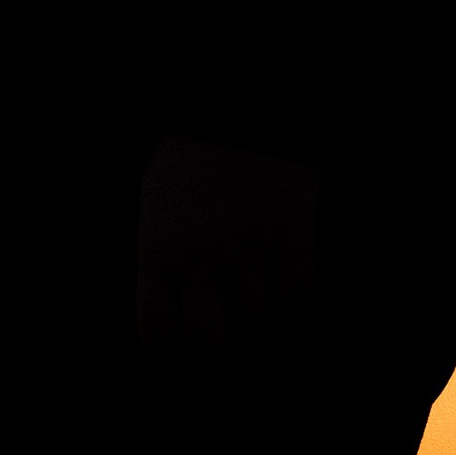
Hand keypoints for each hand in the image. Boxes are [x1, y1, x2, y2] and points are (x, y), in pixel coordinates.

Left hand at [136, 134, 321, 364]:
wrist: (233, 105)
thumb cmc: (187, 164)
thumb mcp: (153, 209)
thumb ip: (161, 263)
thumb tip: (174, 322)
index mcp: (158, 248)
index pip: (157, 329)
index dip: (171, 349)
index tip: (183, 346)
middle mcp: (200, 252)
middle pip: (209, 340)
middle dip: (217, 350)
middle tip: (226, 342)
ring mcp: (249, 242)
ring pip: (259, 322)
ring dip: (260, 321)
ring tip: (259, 307)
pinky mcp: (294, 229)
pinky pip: (301, 295)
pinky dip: (299, 302)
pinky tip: (291, 291)